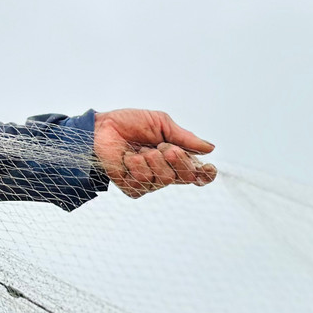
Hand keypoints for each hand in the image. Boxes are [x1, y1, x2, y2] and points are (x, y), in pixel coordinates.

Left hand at [93, 109, 216, 198]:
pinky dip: (136, 164)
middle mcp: (165, 173)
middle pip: (186, 176)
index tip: (208, 167)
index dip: (206, 173)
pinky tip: (127, 157)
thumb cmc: (130, 123)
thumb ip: (184, 137)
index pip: (197, 174)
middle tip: (162, 146)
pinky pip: (143, 181)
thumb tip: (209, 148)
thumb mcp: (161, 123)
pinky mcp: (133, 188)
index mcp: (175, 158)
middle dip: (177, 157)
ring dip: (152, 158)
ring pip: (165, 179)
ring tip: (139, 149)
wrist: (102, 127)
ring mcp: (149, 183)